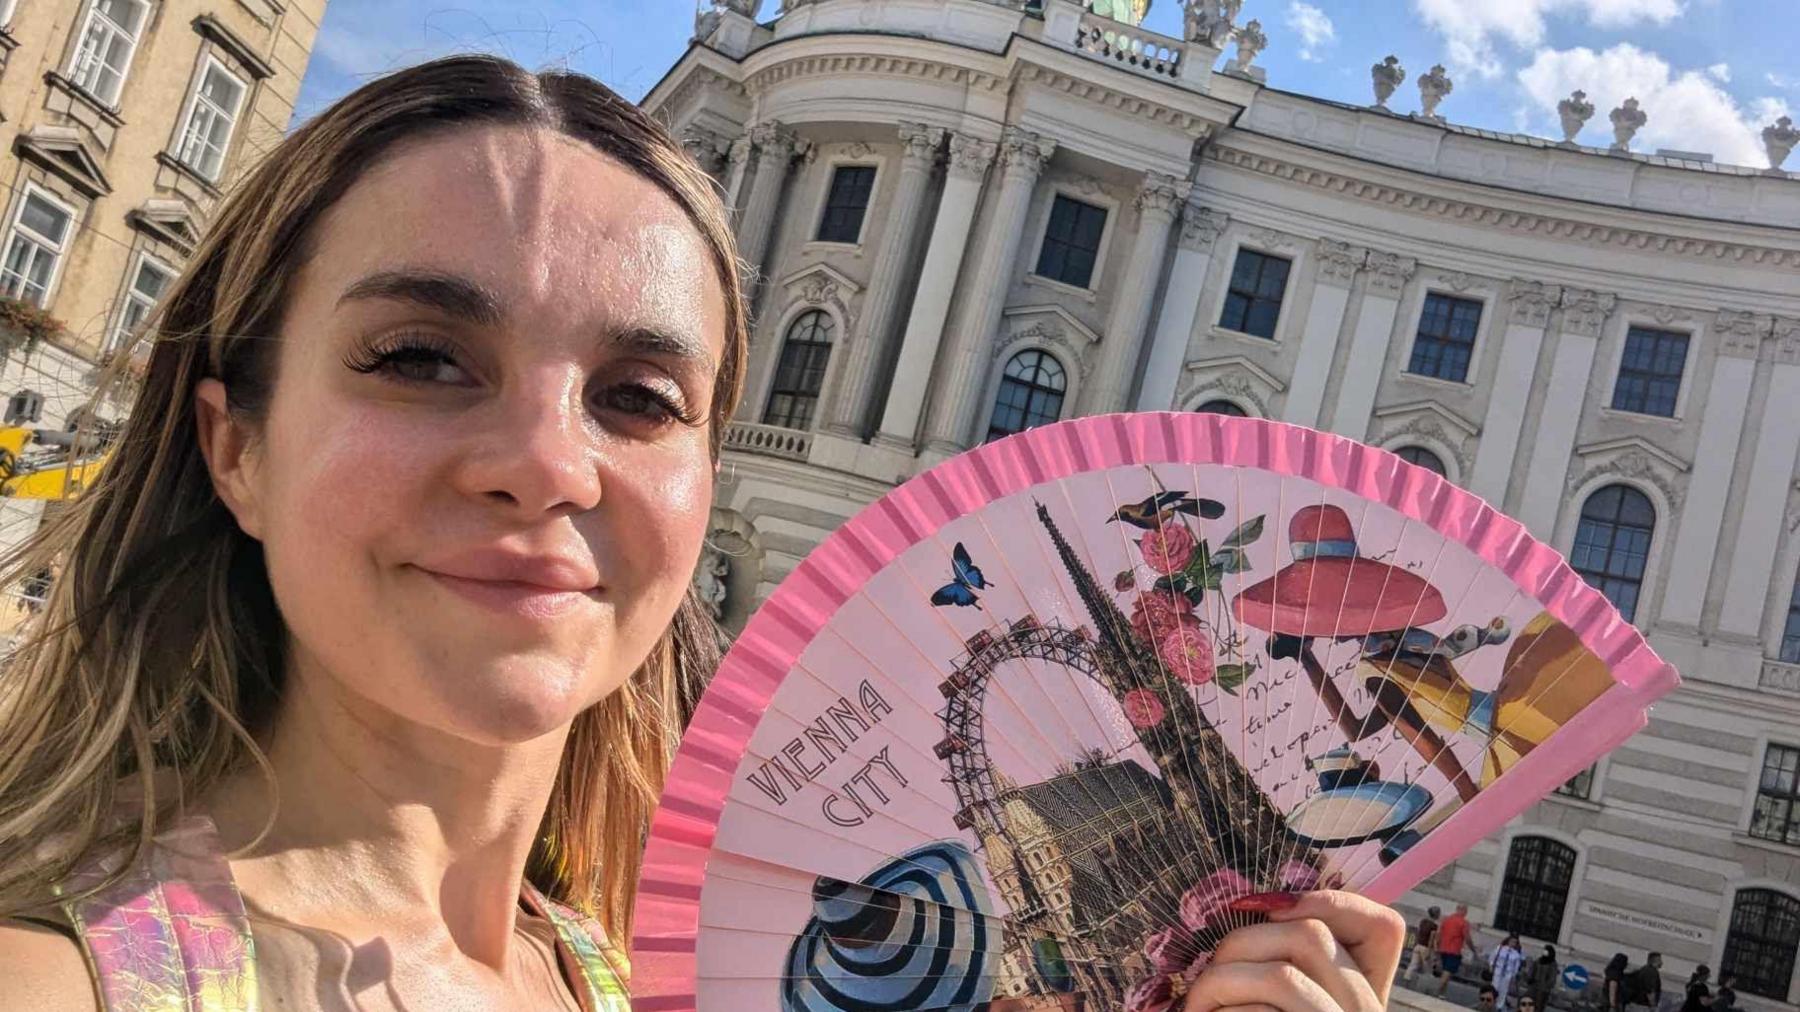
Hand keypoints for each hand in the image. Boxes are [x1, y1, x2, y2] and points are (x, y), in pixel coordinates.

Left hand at [1182, 891, 1405, 1011]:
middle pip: (1311, 936)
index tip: (1269, 908)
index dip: (1330, 900)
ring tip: (1196, 1009)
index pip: (1381, 927)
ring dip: (1219, 982)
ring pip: (1280, 973)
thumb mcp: (1284, 1004)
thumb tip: (1250, 907)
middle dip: (1240, 942)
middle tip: (1207, 976)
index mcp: (1364, 1000)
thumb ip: (1289, 971)